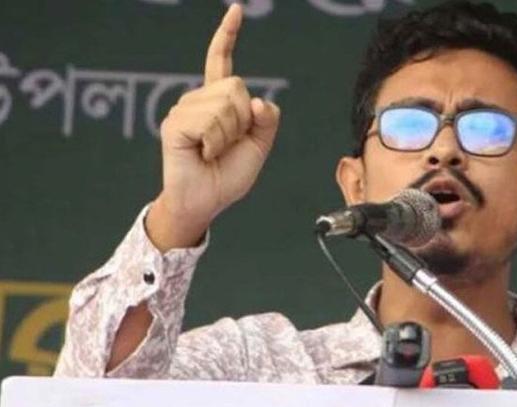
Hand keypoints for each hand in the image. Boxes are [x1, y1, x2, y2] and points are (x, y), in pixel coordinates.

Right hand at [147, 4, 279, 250]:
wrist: (206, 201)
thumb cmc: (227, 176)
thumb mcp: (258, 148)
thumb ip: (266, 123)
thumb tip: (259, 101)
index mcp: (218, 102)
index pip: (222, 62)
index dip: (228, 36)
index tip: (237, 10)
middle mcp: (198, 100)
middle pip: (238, 88)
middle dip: (244, 121)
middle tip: (228, 144)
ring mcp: (184, 110)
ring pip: (227, 106)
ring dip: (229, 135)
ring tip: (213, 151)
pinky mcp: (174, 124)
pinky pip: (211, 122)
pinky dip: (216, 143)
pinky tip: (203, 153)